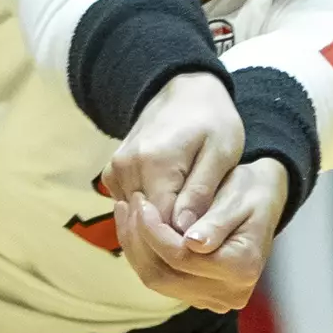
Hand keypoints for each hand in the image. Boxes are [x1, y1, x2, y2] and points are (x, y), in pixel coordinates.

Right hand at [103, 72, 241, 233]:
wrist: (185, 89)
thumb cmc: (212, 120)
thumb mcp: (221, 153)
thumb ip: (201, 193)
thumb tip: (186, 236)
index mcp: (154, 163)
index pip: (161, 226)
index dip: (184, 242)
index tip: (207, 242)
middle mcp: (125, 168)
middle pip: (143, 227)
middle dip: (171, 240)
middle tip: (203, 241)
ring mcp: (114, 171)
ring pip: (134, 221)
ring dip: (159, 231)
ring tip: (192, 226)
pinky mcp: (112, 174)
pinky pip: (128, 209)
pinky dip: (148, 217)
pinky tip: (174, 212)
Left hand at [114, 158, 289, 312]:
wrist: (263, 200)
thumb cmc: (251, 191)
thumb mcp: (238, 197)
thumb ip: (216, 222)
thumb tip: (194, 243)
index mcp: (241, 268)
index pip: (180, 257)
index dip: (153, 230)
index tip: (140, 201)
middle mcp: (230, 293)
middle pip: (164, 275)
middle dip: (138, 240)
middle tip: (127, 204)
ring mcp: (215, 299)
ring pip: (157, 280)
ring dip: (136, 248)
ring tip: (127, 212)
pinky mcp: (201, 295)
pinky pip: (162, 279)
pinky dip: (145, 254)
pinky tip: (137, 227)